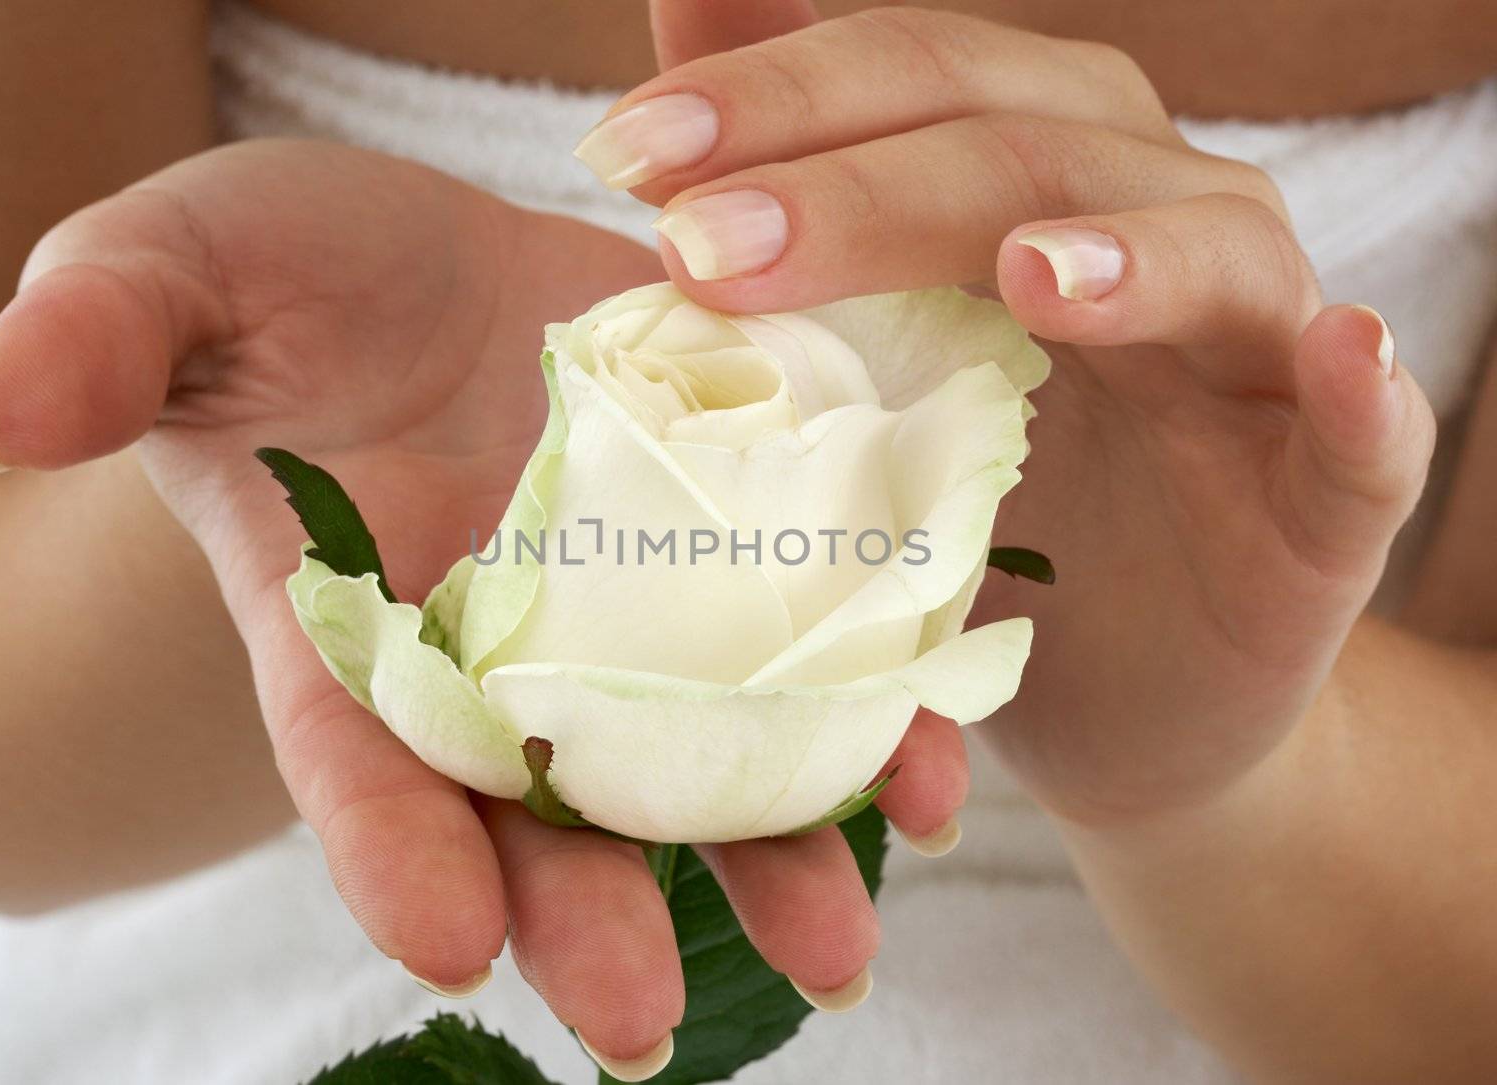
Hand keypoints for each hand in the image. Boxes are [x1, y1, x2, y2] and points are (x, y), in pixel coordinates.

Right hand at [0, 138, 969, 1072]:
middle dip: (590, 913)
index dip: (387, 849)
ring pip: (693, 761)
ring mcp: (628, 616)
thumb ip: (104, 337)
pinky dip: (873, 706)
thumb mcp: (178, 269)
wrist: (441, 254)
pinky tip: (933, 764)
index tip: (444, 939)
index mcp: (347, 625)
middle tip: (640, 1022)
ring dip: (767, 853)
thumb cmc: (284, 271)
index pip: (352, 758)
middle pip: (537, 810)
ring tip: (840, 940)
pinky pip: (809, 645)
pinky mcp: (735, 546)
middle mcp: (497, 657)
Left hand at [604, 4, 1436, 822]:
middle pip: (1026, 147)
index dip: (773, 101)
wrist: (1103, 690)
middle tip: (711, 247)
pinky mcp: (1324, 497)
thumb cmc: (961, 516)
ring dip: (1122, 253)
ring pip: (1208, 252)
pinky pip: (1367, 431)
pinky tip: (1340, 356)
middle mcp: (1145, 222)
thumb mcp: (853, 373)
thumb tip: (674, 28)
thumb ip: (788, 209)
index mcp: (1022, 176)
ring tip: (1027, 277)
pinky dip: (1362, 393)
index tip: (618, 158)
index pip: (905, 85)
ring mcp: (1247, 355)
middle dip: (864, 190)